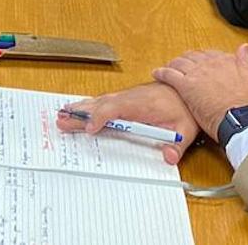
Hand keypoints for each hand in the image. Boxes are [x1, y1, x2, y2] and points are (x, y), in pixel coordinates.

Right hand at [55, 82, 199, 164]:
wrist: (185, 90)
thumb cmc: (183, 109)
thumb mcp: (185, 129)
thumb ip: (177, 144)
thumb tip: (169, 156)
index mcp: (141, 104)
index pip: (116, 108)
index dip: (101, 117)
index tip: (91, 128)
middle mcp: (129, 98)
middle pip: (101, 105)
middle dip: (81, 114)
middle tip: (62, 120)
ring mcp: (125, 97)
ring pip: (99, 102)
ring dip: (81, 108)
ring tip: (62, 114)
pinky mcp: (124, 99)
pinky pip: (103, 102)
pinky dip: (88, 106)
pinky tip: (77, 109)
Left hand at [152, 44, 247, 138]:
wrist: (241, 120)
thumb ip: (245, 61)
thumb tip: (244, 47)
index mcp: (225, 61)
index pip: (209, 54)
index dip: (202, 58)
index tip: (199, 63)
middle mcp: (209, 64)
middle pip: (192, 57)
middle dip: (186, 60)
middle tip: (181, 65)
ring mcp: (197, 74)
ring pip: (179, 63)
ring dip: (173, 64)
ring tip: (169, 68)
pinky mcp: (186, 86)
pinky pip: (169, 75)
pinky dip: (162, 73)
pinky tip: (157, 73)